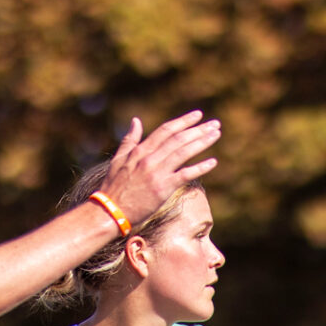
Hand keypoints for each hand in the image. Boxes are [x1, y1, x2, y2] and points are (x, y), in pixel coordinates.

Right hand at [103, 111, 220, 220]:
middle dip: (198, 130)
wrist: (110, 211)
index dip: (183, 121)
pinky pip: (186, 175)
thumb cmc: (114, 187)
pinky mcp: (163, 188)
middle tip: (215, 124)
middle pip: (178, 139)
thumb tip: (136, 120)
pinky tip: (213, 162)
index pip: (166, 130)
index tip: (198, 115)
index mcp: (140, 150)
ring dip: (202, 142)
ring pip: (184, 152)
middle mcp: (150, 158)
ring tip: (216, 135)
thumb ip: (129, 140)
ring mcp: (157, 172)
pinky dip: (200, 167)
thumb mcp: (118, 159)